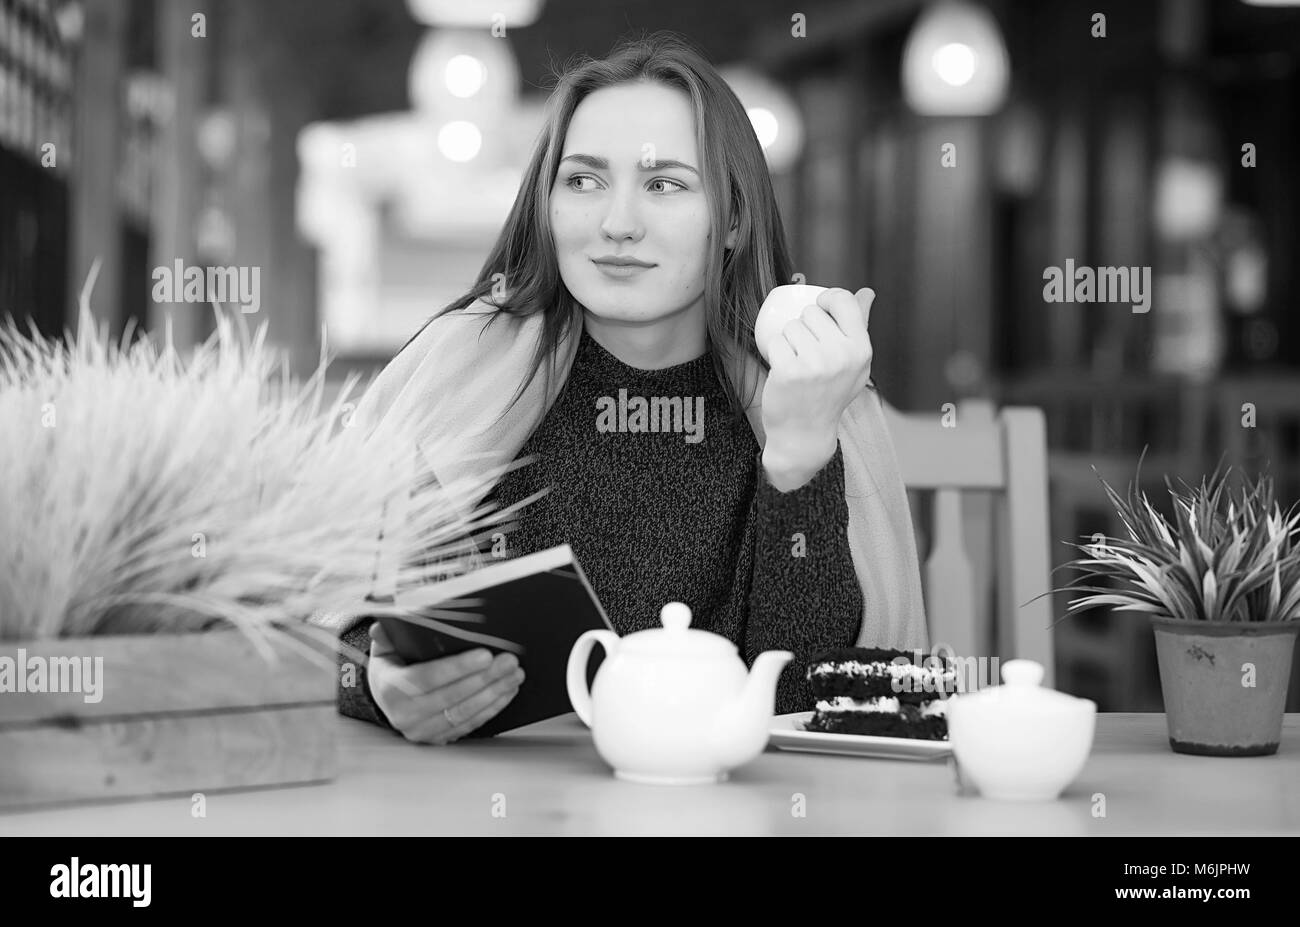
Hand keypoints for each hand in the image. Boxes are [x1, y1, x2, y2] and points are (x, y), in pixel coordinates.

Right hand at [367, 622, 525, 744]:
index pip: (428, 678)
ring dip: (495, 693)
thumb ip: (387, 636)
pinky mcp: (438, 740)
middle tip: (510, 661)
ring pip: (465, 713)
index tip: (486, 654)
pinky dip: (492, 708)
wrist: (385, 699)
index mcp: (391, 689)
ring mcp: (422, 731)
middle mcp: (405, 716)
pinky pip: (470, 725)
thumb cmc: (391, 667)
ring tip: (514, 674)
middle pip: (452, 697)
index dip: (458, 668)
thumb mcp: (384, 649)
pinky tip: (507, 691)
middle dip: (486, 678)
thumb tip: (382, 627)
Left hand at [760, 286, 874, 452]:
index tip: (819, 310)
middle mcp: (842, 356)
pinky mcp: (790, 372)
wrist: (805, 433)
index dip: (827, 300)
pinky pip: (775, 342)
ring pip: (791, 326)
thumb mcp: (854, 363)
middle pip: (811, 313)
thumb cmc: (828, 394)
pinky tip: (784, 371)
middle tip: (808, 354)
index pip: (843, 300)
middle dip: (804, 327)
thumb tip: (867, 292)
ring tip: (798, 364)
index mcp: (861, 350)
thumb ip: (860, 325)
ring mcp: (815, 364)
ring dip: (788, 341)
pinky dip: (775, 353)